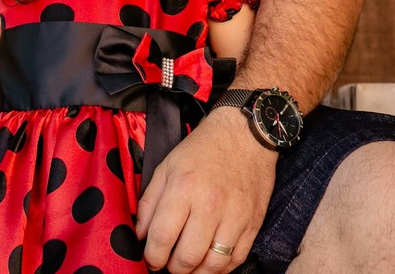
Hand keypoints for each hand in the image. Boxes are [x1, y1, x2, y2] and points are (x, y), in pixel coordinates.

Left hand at [136, 109, 276, 273]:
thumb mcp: (167, 167)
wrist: (245, 134)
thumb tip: (140, 236)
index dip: (152, 257)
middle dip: (172, 268)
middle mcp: (210, 205)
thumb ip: (150, 203)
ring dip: (196, 273)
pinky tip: (209, 262)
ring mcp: (235, 216)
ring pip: (212, 265)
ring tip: (188, 266)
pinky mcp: (253, 223)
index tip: (150, 260)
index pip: (162, 237)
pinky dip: (220, 269)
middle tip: (168, 264)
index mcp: (184, 188)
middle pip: (187, 257)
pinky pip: (236, 260)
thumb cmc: (203, 149)